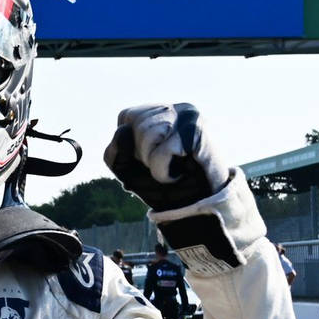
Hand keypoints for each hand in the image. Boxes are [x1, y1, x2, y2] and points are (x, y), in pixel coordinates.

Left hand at [104, 104, 228, 212]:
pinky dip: (162, 173)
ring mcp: (191, 117)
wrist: (203, 210)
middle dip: (141, 155)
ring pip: (146, 135)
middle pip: (133, 124)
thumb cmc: (168, 188)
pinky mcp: (197, 132)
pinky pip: (160, 153)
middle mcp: (179, 109)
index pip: (126, 117)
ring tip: (175, 169)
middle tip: (167, 166)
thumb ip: (116, 152)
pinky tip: (180, 175)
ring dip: (153, 165)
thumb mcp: (131, 171)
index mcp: (165, 112)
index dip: (130, 145)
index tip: (153, 160)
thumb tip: (122, 131)